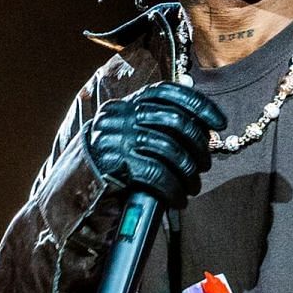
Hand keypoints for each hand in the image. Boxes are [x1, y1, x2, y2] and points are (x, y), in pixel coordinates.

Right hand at [82, 82, 226, 207]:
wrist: (72, 186)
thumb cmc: (111, 162)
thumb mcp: (130, 134)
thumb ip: (156, 124)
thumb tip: (201, 129)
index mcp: (128, 103)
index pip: (169, 92)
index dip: (199, 104)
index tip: (220, 123)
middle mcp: (122, 114)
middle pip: (175, 121)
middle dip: (198, 145)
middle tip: (205, 165)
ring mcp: (117, 137)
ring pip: (169, 149)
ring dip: (188, 172)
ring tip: (193, 186)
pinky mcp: (115, 162)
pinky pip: (156, 173)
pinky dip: (173, 188)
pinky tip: (179, 199)